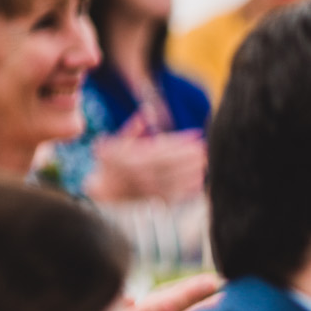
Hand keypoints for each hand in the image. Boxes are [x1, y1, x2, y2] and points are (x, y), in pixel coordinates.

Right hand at [85, 116, 206, 202]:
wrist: (103, 193)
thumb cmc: (111, 163)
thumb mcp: (116, 143)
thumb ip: (132, 128)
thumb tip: (147, 110)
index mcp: (133, 159)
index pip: (161, 148)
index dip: (180, 140)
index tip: (196, 133)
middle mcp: (142, 175)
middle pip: (171, 164)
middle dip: (190, 155)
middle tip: (207, 148)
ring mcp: (149, 189)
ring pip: (175, 180)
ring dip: (193, 171)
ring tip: (207, 162)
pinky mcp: (154, 200)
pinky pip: (175, 195)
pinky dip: (189, 189)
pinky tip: (201, 180)